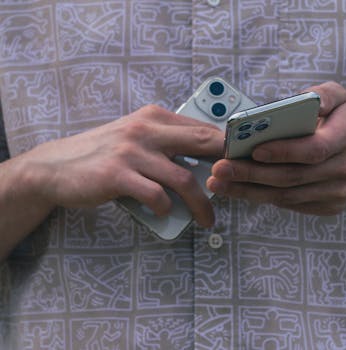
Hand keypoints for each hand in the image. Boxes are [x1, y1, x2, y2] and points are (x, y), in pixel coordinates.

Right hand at [22, 105, 223, 226]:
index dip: (227, 144)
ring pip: (182, 178)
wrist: (55, 166)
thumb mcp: (136, 137)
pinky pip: (155, 195)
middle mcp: (145, 129)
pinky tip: (164, 212)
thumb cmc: (103, 154)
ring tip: (207, 219)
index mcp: (153, 117)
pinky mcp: (117, 175)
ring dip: (200, 203)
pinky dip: (166, 208)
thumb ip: (166, 141)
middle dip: (227, 165)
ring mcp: (131, 151)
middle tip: (240, 186)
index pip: (201, 128)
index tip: (243, 161)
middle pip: (201, 143)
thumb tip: (204, 159)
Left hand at [207, 81, 345, 215]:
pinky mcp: (328, 207)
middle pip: (292, 176)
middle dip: (251, 175)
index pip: (314, 149)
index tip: (253, 150)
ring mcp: (337, 192)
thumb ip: (324, 94)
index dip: (284, 152)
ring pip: (286, 196)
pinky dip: (263, 198)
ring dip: (249, 191)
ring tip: (219, 183)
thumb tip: (302, 100)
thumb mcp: (343, 98)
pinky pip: (290, 205)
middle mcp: (344, 168)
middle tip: (220, 169)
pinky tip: (240, 190)